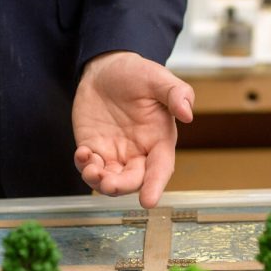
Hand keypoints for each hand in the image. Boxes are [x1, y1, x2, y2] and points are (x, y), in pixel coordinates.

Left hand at [72, 51, 194, 208]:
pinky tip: (82, 153)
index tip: (148, 202)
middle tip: (108, 182)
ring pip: (109, 180)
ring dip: (99, 182)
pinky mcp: (93, 149)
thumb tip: (188, 114)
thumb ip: (177, 94)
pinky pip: (89, 167)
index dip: (155, 186)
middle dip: (120, 186)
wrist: (107, 67)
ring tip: (90, 168)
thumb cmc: (138, 74)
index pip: (161, 169)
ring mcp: (114, 154)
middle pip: (132, 181)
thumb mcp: (159, 78)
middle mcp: (138, 153)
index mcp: (159, 140)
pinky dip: (84, 167)